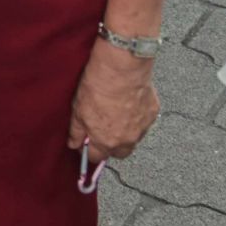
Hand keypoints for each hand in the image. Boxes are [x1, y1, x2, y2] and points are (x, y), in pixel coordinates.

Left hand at [68, 42, 159, 160]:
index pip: (95, 157)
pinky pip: (144, 122)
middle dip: (110, 145)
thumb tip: (73, 143)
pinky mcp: (152, 114)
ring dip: (125, 132)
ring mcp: (141, 128)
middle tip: (104, 129)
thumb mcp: (78, 110)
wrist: (121, 68)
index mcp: (105, 141)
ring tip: (117, 112)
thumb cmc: (99, 86)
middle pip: (118, 153)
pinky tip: (129, 102)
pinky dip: (137, 117)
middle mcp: (126, 140)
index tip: (86, 141)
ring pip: (133, 139)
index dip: (89, 150)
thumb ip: (76, 131)